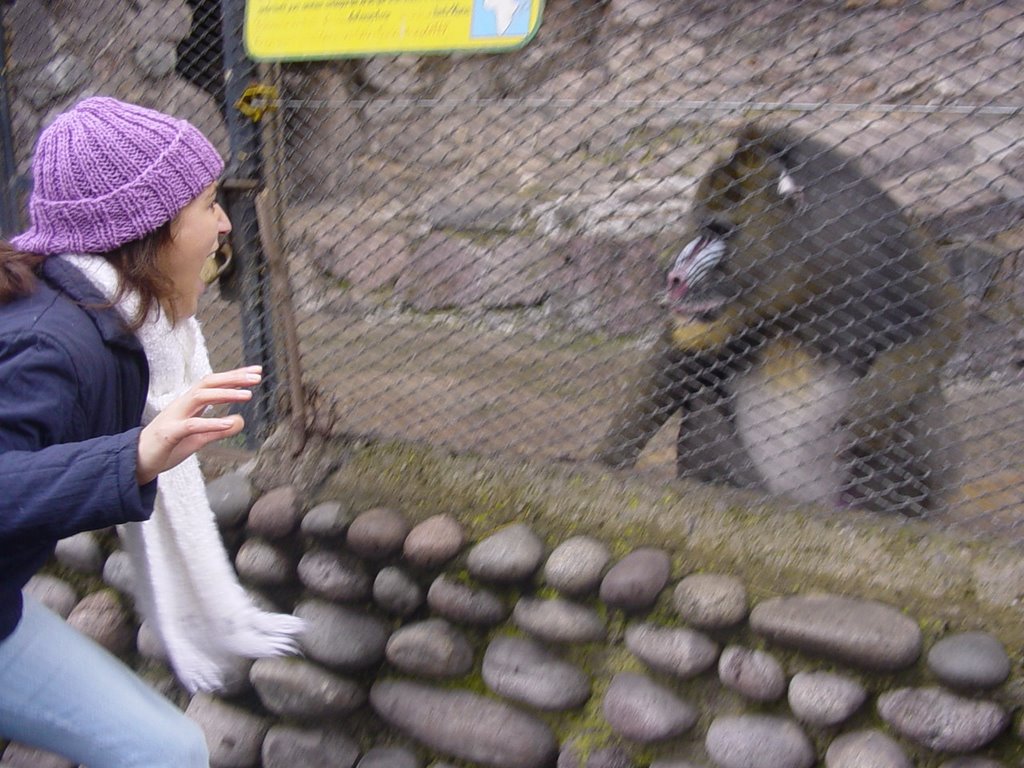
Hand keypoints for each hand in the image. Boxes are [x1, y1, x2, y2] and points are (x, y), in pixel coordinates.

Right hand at [136, 365, 261, 484]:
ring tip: (248, 395)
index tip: (256, 373)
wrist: (136, 462)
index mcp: (189, 404)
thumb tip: (240, 420)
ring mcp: (174, 418)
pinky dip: (211, 423)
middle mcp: (182, 405)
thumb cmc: (167, 447)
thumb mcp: (198, 439)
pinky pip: (191, 425)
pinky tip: (228, 424)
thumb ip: (219, 430)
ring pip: (200, 397)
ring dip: (225, 394)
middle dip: (232, 378)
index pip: (213, 384)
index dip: (234, 377)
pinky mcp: (168, 434)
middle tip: (256, 377)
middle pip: (208, 383)